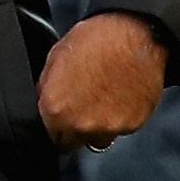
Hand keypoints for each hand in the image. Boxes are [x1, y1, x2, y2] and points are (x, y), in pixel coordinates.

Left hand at [33, 12, 164, 152]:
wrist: (136, 36)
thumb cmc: (95, 41)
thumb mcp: (55, 58)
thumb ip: (46, 89)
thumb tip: (43, 103)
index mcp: (56, 110)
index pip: (48, 137)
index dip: (52, 128)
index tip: (57, 122)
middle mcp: (81, 125)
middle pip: (71, 143)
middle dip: (71, 131)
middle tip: (79, 108)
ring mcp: (109, 128)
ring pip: (97, 139)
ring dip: (96, 127)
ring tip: (102, 100)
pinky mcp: (133, 125)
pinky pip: (120, 130)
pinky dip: (118, 119)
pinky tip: (119, 97)